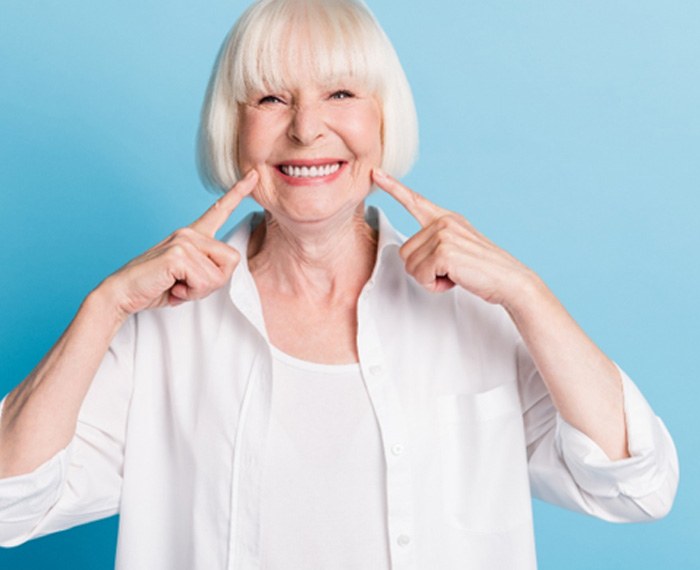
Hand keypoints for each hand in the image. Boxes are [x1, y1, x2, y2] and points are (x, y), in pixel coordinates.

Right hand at [100, 170, 258, 317]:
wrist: (122, 294)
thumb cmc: (156, 286)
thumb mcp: (189, 277)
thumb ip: (208, 269)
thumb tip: (225, 268)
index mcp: (192, 235)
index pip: (220, 210)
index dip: (238, 192)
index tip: (254, 175)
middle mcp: (189, 233)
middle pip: (232, 260)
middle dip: (214, 282)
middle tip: (187, 286)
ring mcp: (184, 240)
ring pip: (219, 275)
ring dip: (200, 290)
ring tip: (177, 286)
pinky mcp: (178, 254)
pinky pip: (204, 281)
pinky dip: (190, 292)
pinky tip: (172, 288)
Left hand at [372, 169, 536, 306]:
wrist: (510, 281)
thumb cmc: (484, 270)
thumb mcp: (459, 247)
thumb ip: (435, 243)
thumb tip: (410, 254)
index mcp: (447, 219)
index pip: (415, 200)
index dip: (393, 187)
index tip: (376, 173)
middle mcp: (443, 222)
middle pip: (405, 251)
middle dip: (423, 269)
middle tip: (451, 270)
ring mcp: (443, 234)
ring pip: (410, 265)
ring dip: (429, 278)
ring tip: (455, 274)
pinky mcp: (443, 252)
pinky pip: (420, 275)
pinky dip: (434, 285)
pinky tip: (455, 279)